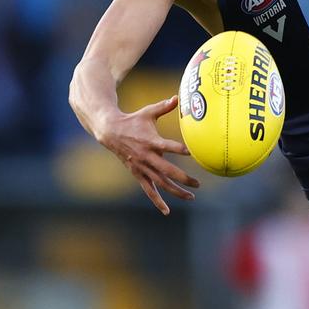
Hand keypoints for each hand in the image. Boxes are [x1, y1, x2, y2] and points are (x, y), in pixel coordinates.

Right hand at [95, 95, 199, 215]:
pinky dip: (157, 201)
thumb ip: (164, 107)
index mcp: (151, 141)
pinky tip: (167, 211)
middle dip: (183, 178)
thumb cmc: (133, 120)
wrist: (109, 131)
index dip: (180, 150)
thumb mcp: (148, 112)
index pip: (168, 146)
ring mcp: (141, 167)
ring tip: (191, 197)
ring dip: (176, 192)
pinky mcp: (137, 174)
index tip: (192, 153)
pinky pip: (149, 190)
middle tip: (199, 184)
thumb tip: (177, 96)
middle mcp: (146, 157)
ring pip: (160, 183)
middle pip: (167, 171)